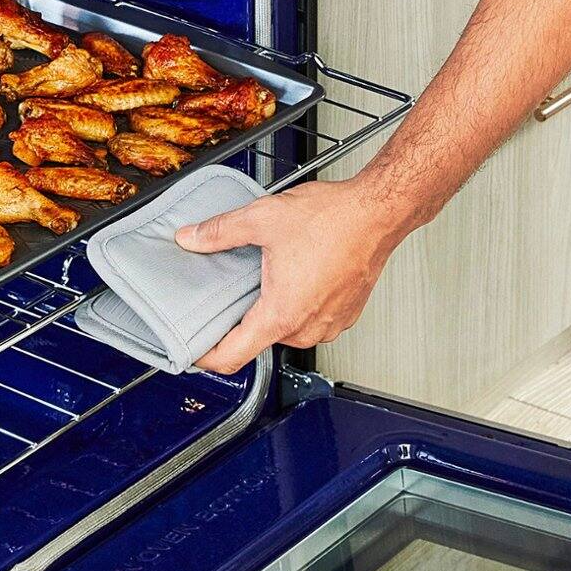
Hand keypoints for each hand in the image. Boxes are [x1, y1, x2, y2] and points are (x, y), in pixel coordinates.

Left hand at [176, 175, 417, 374]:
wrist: (378, 212)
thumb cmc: (334, 219)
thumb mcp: (263, 219)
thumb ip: (219, 231)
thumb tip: (191, 237)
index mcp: (282, 314)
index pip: (232, 357)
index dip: (205, 357)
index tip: (193, 350)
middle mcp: (307, 327)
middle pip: (258, 339)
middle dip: (244, 315)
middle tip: (235, 286)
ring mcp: (329, 325)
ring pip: (286, 329)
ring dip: (274, 308)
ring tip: (274, 273)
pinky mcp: (344, 316)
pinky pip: (310, 320)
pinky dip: (300, 303)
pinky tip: (300, 273)